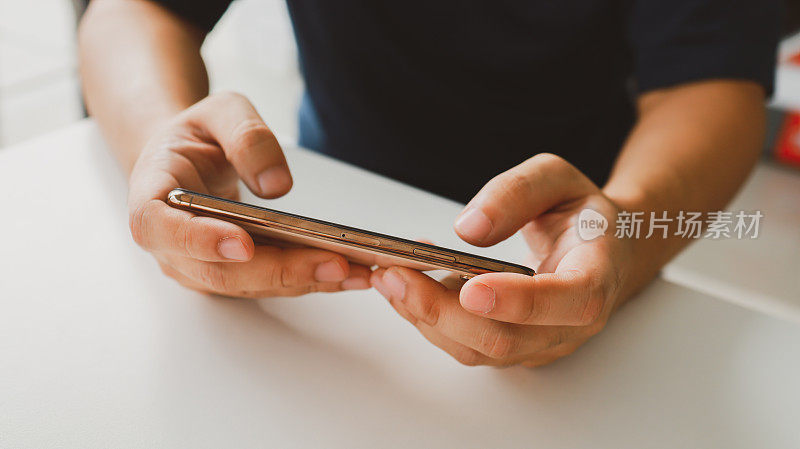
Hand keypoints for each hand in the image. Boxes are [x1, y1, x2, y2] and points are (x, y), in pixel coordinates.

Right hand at [128, 92, 370, 296]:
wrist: (188, 161)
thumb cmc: (197, 137)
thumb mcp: (218, 112)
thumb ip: (245, 136)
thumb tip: (277, 184)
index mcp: (151, 200)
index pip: (161, 228)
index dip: (199, 240)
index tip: (243, 241)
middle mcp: (171, 246)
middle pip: (220, 271)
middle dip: (281, 270)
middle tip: (334, 261)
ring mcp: (200, 268)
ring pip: (251, 285)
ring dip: (305, 281)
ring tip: (358, 270)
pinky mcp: (231, 276)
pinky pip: (269, 283)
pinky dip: (310, 280)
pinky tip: (351, 272)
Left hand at [372, 154, 640, 366]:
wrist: (600, 250)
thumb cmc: (580, 214)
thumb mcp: (557, 178)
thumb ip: (518, 192)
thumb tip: (469, 228)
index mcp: (596, 278)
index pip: (567, 302)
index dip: (519, 301)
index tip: (471, 287)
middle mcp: (571, 324)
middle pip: (506, 339)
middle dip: (442, 312)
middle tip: (396, 276)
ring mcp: (542, 344)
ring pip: (479, 351)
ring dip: (427, 319)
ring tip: (391, 278)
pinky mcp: (516, 349)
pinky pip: (470, 347)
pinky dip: (433, 321)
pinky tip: (410, 288)